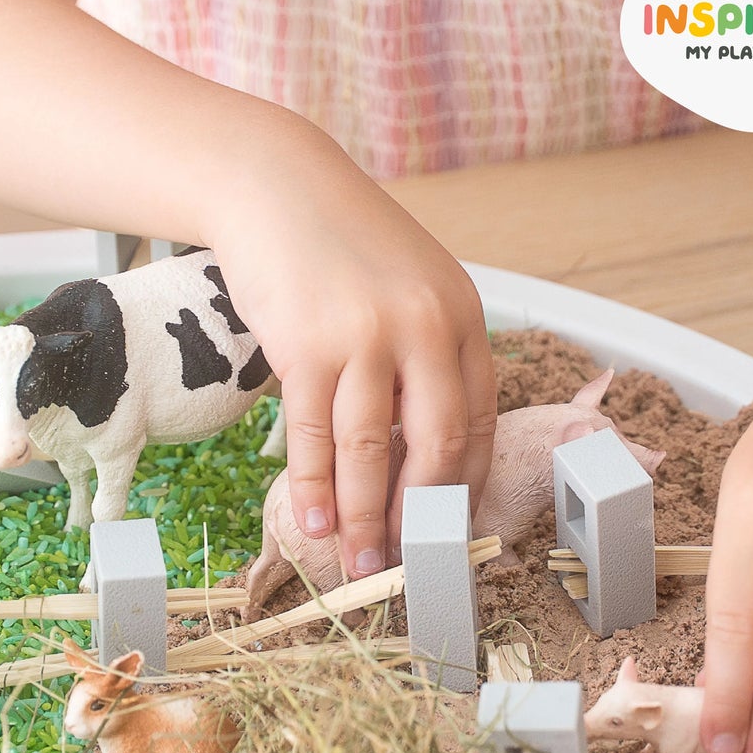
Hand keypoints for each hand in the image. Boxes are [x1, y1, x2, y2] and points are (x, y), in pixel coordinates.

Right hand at [205, 123, 497, 576]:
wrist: (276, 188)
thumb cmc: (341, 244)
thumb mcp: (409, 289)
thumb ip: (425, 356)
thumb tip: (418, 447)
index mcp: (463, 318)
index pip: (477, 422)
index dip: (462, 487)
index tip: (446, 530)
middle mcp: (426, 327)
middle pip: (434, 446)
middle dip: (418, 517)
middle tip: (407, 564)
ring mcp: (366, 337)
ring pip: (371, 452)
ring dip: (363, 518)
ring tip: (357, 563)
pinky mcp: (307, 347)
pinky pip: (315, 436)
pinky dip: (314, 488)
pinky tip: (314, 524)